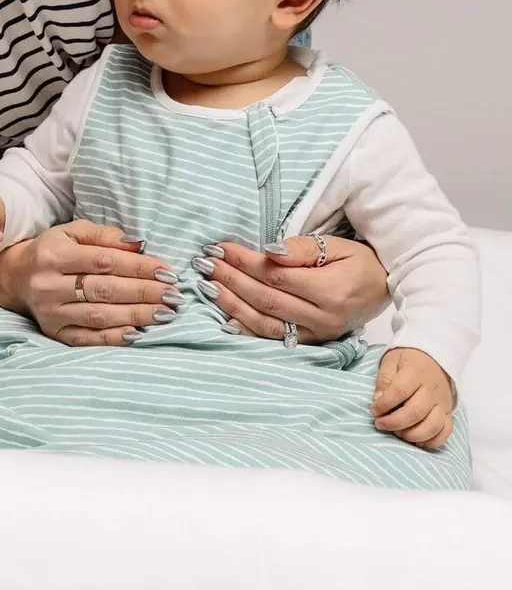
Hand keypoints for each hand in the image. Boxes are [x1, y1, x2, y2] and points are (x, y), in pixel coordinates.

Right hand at [0, 221, 180, 346]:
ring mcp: (51, 312)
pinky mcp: (53, 332)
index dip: (138, 267)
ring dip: (136, 315)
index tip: (167, 271)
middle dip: (143, 293)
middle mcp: (49, 284)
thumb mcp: (73, 232)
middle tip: (173, 296)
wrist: (16, 277)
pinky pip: (88, 339)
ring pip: (99, 315)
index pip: (104, 261)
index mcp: (55, 255)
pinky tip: (138, 333)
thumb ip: (105, 235)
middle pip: (104, 290)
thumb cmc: (53, 251)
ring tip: (165, 314)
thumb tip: (138, 244)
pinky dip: (114, 338)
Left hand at [197, 235, 388, 344]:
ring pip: (265, 324)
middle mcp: (323, 318)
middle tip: (206, 264)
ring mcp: (317, 335)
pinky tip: (225, 318)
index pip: (276, 277)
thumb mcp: (336, 246)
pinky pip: (274, 339)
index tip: (220, 248)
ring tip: (208, 286)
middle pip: (266, 300)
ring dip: (232, 304)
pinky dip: (247, 330)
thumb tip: (269, 251)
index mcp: (331, 291)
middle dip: (232, 281)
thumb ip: (302, 249)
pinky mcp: (311, 343)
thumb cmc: (358, 263)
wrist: (384, 288)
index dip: (244, 263)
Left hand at [371, 348, 453, 448]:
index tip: (373, 410)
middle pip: (416, 412)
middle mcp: (431, 390)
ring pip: (432, 425)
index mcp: (415, 373)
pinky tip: (417, 441)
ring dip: (413, 434)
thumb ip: (384, 379)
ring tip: (398, 433)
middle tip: (380, 424)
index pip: (399, 391)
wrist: (434, 357)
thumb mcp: (391, 360)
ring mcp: (442, 403)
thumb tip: (378, 400)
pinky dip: (432, 441)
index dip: (384, 404)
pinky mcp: (449, 412)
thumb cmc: (408, 360)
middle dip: (395, 422)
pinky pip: (445, 431)